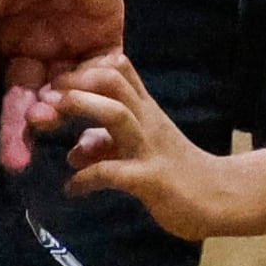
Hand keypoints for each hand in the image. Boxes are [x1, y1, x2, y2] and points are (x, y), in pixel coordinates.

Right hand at [0, 0, 124, 172]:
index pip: (1, 86)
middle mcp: (35, 37)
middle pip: (33, 94)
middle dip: (24, 127)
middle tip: (16, 158)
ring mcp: (70, 32)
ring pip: (66, 88)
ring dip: (53, 109)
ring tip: (40, 120)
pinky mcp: (103, 25)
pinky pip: (100, 68)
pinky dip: (87, 87)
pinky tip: (67, 96)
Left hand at [43, 49, 237, 239]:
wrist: (219, 198)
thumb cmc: (177, 171)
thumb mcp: (138, 151)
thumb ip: (105, 147)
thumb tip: (72, 153)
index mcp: (145, 109)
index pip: (118, 67)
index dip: (84, 67)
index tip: (57, 83)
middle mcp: (147, 120)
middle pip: (113, 80)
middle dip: (75, 80)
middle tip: (45, 95)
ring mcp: (149, 147)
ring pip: (116, 113)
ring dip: (82, 109)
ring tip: (50, 118)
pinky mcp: (150, 179)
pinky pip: (113, 172)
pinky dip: (85, 178)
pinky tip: (72, 189)